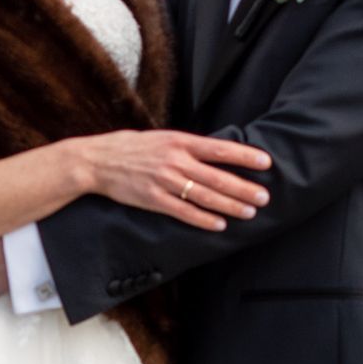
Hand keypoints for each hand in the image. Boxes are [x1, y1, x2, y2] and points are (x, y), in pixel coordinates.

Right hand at [77, 130, 270, 229]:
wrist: (97, 161)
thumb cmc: (130, 147)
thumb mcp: (161, 138)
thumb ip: (186, 146)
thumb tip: (214, 152)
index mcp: (179, 142)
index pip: (219, 149)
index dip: (244, 156)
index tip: (266, 162)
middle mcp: (175, 161)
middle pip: (217, 177)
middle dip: (244, 188)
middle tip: (265, 197)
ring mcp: (164, 182)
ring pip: (204, 196)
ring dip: (230, 206)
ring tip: (249, 212)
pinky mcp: (153, 200)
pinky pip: (184, 212)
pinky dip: (203, 220)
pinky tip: (220, 225)